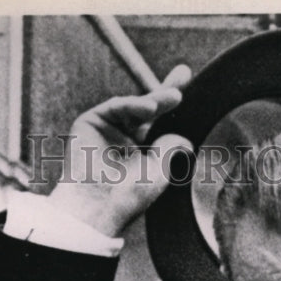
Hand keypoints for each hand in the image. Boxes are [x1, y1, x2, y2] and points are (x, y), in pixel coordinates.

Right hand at [47, 64, 193, 236]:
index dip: (173, 109)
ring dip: (155, 100)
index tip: (190, 91)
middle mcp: (125, 140)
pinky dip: (133, 104)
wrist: (98, 205)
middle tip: (184, 74)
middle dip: (167, 92)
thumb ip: (171, 147)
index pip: (160, 126)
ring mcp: (107, 130)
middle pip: (148, 110)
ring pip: (134, 107)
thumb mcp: (159, 171)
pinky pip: (116, 107)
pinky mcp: (91, 122)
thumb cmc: (129, 196)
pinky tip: (150, 107)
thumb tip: (185, 137)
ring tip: (174, 98)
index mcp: (142, 153)